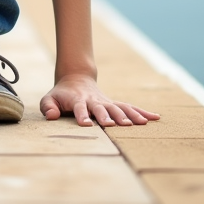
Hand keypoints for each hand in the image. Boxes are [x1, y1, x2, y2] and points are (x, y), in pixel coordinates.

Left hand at [39, 74, 160, 126]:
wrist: (76, 79)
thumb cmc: (61, 94)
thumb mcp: (49, 98)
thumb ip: (48, 106)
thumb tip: (52, 116)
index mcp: (77, 100)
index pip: (79, 108)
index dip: (82, 116)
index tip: (86, 125)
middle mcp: (94, 100)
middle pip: (102, 108)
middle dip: (108, 116)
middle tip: (114, 125)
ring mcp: (106, 101)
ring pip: (119, 107)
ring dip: (129, 115)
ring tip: (140, 124)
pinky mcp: (114, 103)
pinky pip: (129, 107)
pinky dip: (142, 112)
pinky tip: (155, 117)